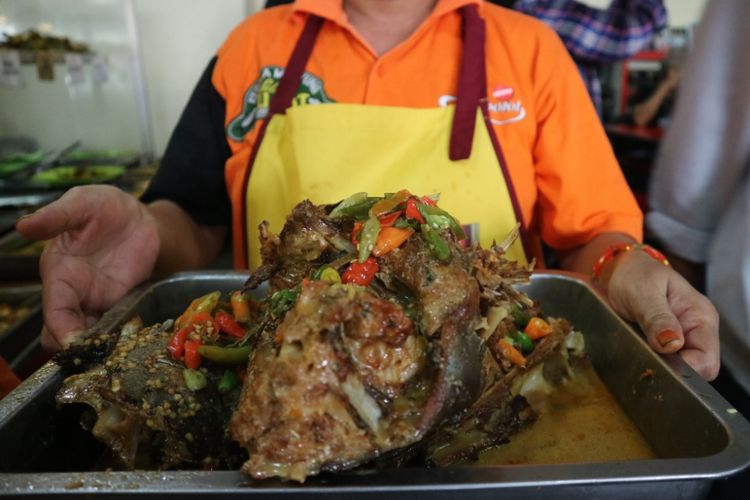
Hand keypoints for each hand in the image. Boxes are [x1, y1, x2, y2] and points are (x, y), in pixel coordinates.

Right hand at [16, 186, 159, 350]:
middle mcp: (75, 292)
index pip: (53, 309)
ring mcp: (98, 301)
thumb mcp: (83, 203)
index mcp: (59, 271)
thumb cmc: (106, 208)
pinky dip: (120, 336)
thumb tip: (23, 225)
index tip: (75, 342)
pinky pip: (114, 328)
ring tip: (120, 345)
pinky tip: (134, 337)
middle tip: (101, 349)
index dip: (60, 328)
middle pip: (64, 332)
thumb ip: (57, 216)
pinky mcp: (121, 304)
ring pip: (89, 336)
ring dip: (100, 345)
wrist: (142, 218)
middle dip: (76, 347)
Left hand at [605, 250, 719, 379]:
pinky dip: (649, 362)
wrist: (620, 271)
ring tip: (636, 348)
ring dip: (657, 366)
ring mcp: (681, 339)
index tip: (657, 361)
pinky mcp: (664, 345)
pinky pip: (663, 364)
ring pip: (677, 370)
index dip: (684, 368)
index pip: (706, 360)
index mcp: (700, 316)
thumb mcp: (643, 292)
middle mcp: (696, 331)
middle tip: (642, 353)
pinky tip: (635, 350)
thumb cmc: (634, 275)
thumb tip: (672, 344)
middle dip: (669, 369)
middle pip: (694, 370)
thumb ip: (657, 318)